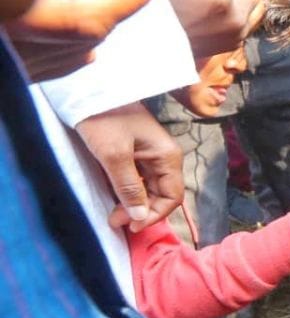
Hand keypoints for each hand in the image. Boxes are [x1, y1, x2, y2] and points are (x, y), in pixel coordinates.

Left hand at [75, 103, 183, 231]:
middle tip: (115, 221)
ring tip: (114, 213)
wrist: (89, 90)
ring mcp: (151, 155)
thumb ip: (128, 188)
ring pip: (150, 189)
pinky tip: (115, 197)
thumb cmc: (104, 120)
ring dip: (135, 204)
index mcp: (168, 157)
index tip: (131, 227)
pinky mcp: (137, 153)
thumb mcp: (114, 156)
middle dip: (142, 211)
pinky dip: (129, 192)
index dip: (154, 215)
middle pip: (162, 194)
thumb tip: (140, 217)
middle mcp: (165, 158)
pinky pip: (139, 180)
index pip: (172, 197)